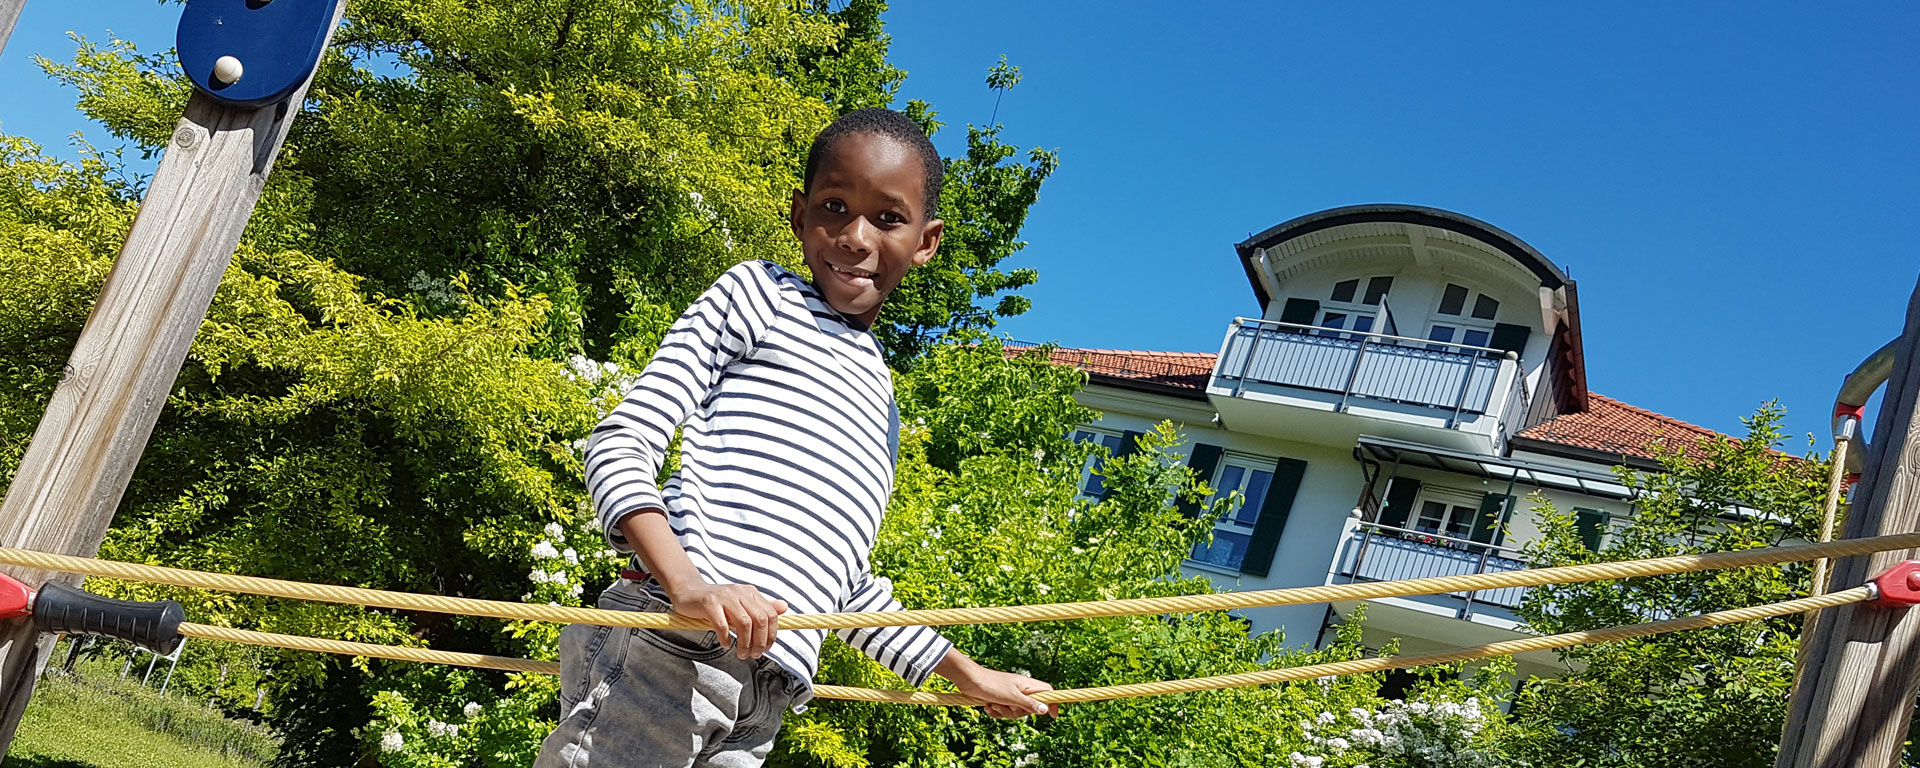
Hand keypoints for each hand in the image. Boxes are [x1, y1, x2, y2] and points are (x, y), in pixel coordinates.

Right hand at [664, 581, 786, 659]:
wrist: (689, 592)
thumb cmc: (717, 602)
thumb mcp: (741, 602)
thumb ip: (762, 606)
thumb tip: (785, 607)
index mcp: (750, 592)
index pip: (770, 614)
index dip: (771, 634)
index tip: (766, 648)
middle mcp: (740, 592)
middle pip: (759, 620)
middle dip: (759, 641)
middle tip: (753, 655)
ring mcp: (725, 596)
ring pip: (744, 623)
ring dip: (745, 643)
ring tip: (741, 654)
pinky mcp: (709, 602)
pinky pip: (722, 624)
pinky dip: (726, 638)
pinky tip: (726, 645)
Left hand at [938, 652, 1054, 717]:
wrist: (968, 680)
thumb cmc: (990, 685)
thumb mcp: (1011, 697)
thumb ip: (1028, 704)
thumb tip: (1045, 710)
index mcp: (1026, 685)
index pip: (1046, 692)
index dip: (1052, 703)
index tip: (1053, 716)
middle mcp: (1020, 689)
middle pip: (1029, 708)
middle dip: (1017, 712)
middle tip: (1007, 706)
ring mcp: (1009, 694)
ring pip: (1015, 712)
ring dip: (1003, 712)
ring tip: (994, 705)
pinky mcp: (999, 699)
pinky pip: (1003, 712)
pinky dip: (996, 712)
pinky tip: (987, 707)